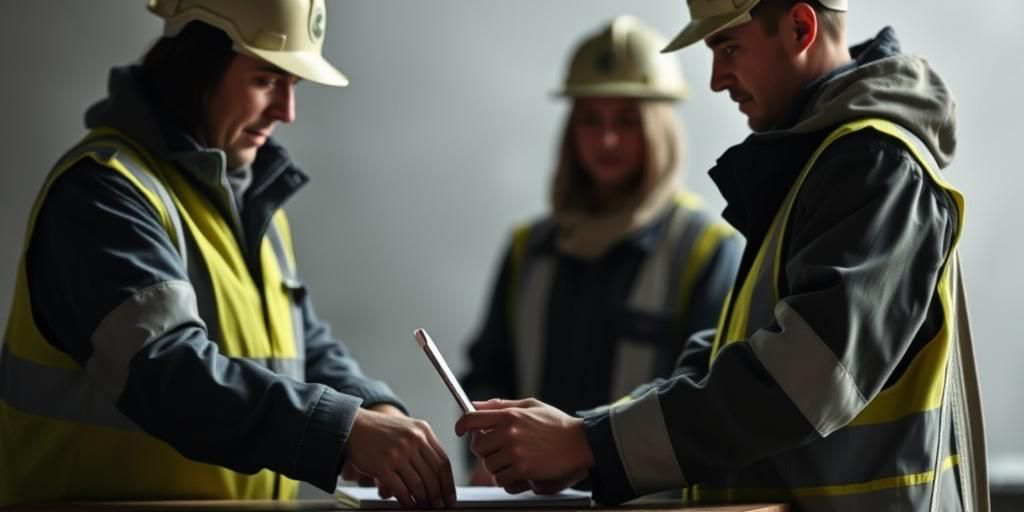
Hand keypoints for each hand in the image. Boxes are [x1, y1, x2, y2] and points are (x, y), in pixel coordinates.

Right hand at [344, 408, 455, 508]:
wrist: (354, 426)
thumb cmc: (381, 430)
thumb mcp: (408, 428)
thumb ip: (424, 445)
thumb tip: (439, 474)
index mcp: (422, 431)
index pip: (443, 462)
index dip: (448, 483)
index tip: (450, 496)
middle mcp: (412, 440)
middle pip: (433, 475)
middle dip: (438, 496)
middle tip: (439, 506)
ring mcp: (397, 453)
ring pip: (418, 484)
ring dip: (424, 500)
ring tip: (426, 507)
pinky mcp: (382, 465)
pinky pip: (401, 489)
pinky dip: (408, 501)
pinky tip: (410, 506)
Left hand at [454, 398, 592, 489]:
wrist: (581, 443)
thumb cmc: (557, 424)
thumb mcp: (530, 405)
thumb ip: (501, 405)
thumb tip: (475, 405)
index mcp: (509, 414)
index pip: (472, 419)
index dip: (461, 426)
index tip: (460, 431)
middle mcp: (509, 432)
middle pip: (477, 447)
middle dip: (484, 451)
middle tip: (498, 450)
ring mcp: (515, 452)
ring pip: (489, 466)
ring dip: (497, 466)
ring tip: (513, 461)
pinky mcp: (524, 470)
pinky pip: (502, 480)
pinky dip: (508, 479)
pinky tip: (520, 472)